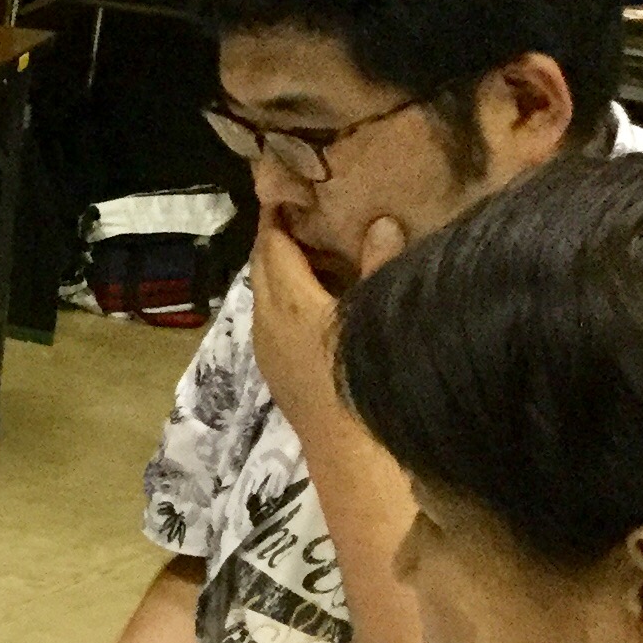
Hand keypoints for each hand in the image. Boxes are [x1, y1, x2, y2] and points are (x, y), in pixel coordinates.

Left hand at [249, 212, 404, 441]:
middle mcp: (267, 321)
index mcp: (288, 303)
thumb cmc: (364, 378)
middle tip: (300, 212)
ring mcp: (266, 349)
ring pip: (263, 295)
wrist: (350, 453)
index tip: (283, 189)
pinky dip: (284, 298)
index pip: (272, 247)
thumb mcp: (375, 316)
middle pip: (262, 267)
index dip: (275, 217)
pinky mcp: (274, 370)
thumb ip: (378, 266)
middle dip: (275, 239)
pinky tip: (312, 299)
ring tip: (310, 250)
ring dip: (279, 270)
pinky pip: (270, 319)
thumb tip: (380, 220)